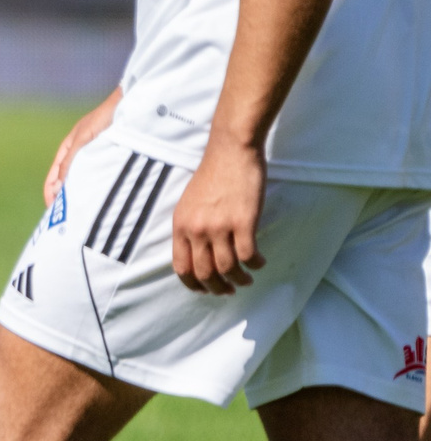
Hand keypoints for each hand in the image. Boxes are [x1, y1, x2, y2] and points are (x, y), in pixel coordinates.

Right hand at [44, 89, 120, 208]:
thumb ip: (70, 162)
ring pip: (86, 182)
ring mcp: (99, 158)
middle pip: (69, 183)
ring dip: (85, 196)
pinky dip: (100, 190)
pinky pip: (103, 179)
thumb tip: (58, 189)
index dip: (51, 194)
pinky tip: (106, 200)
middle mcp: (82, 155)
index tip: (53, 212)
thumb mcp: (83, 139)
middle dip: (67, 200)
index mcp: (69, 149)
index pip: (54, 177)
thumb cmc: (105, 117)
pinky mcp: (115, 160)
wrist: (135, 103)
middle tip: (71, 220)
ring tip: (88, 213)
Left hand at [171, 137, 266, 293]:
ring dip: (240, 280)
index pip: (182, 267)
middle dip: (218, 288)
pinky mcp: (243, 222)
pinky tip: (260, 262)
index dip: (194, 284)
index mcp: (181, 226)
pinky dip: (255, 264)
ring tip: (247, 279)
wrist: (230, 150)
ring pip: (228, 268)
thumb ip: (190, 227)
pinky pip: (248, 256)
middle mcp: (196, 229)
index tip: (206, 290)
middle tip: (229, 290)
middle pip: (205, 273)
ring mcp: (219, 226)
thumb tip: (198, 254)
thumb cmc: (213, 175)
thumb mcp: (189, 203)